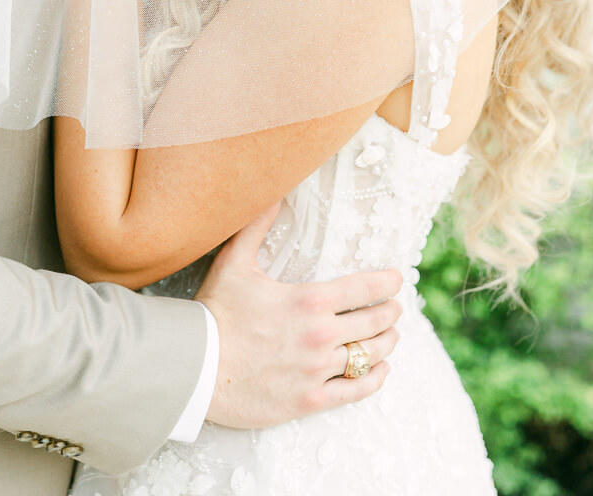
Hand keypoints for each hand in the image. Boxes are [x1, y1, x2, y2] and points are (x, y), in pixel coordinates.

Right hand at [197, 204, 401, 427]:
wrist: (195, 367)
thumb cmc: (215, 312)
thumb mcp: (235, 262)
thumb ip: (257, 225)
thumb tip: (271, 192)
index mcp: (310, 299)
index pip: (365, 287)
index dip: (387, 282)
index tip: (397, 279)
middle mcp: (321, 334)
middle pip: (374, 322)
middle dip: (390, 312)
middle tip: (395, 307)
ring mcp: (317, 370)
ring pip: (370, 355)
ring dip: (387, 343)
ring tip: (391, 336)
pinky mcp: (310, 400)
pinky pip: (355, 391)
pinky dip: (374, 378)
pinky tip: (382, 370)